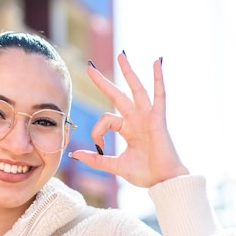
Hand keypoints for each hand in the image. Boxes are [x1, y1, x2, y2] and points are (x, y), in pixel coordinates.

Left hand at [69, 53, 188, 186]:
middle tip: (90, 67)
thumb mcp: (115, 165)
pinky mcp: (158, 118)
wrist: (162, 181)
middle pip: (117, 95)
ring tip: (122, 55)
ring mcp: (148, 117)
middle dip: (103, 82)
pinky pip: (160, 95)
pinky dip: (158, 78)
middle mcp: (137, 119)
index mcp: (127, 129)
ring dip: (128, 72)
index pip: (105, 120)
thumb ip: (95, 159)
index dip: (97, 133)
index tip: (100, 148)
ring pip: (136, 89)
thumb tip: (74, 155)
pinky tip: (157, 62)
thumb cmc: (144, 174)